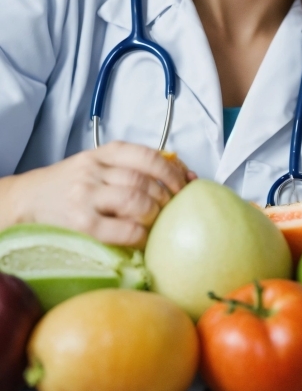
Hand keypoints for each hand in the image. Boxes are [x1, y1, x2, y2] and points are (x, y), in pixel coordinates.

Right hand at [6, 143, 196, 247]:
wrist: (26, 201)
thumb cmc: (70, 185)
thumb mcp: (98, 165)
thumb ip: (131, 166)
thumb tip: (181, 174)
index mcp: (103, 153)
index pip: (148, 156)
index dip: (173, 171)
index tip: (185, 183)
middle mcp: (94, 170)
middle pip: (145, 179)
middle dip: (167, 195)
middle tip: (174, 207)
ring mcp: (86, 196)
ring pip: (136, 200)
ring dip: (155, 213)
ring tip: (158, 221)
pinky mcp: (81, 224)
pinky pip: (121, 229)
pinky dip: (140, 234)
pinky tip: (143, 237)